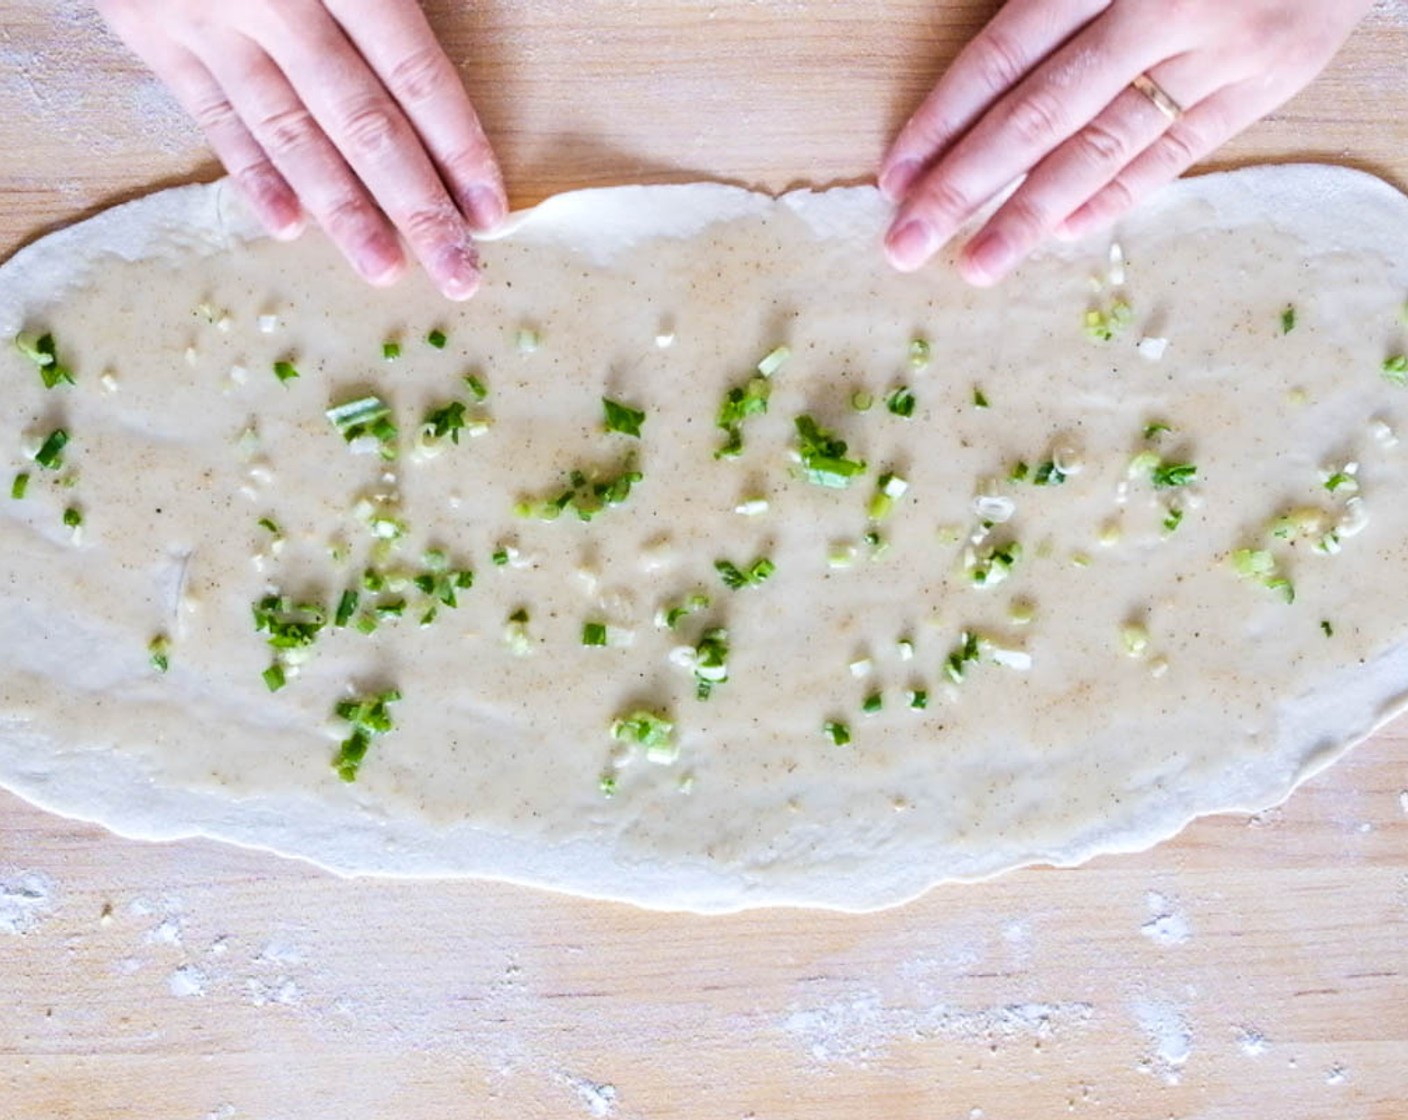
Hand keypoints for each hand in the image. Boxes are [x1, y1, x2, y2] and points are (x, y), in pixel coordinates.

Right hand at [94, 0, 507, 300]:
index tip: (490, 213)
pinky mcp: (152, 32)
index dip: (458, 148)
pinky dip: (251, 173)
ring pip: (288, 132)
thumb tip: (439, 78)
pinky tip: (290, 226)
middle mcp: (275, 2)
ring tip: (386, 270)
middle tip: (457, 273)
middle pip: (361, 121)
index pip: (414, 73)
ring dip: (342, 211)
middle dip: (416, 207)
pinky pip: (210, 115)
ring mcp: (208, 21)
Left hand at [878, 0, 1373, 284]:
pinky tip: (1065, 232)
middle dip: (965, 186)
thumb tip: (980, 85)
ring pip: (1106, 147)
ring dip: (1032, 214)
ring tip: (977, 265)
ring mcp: (1218, 54)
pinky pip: (1178, 152)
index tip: (896, 178)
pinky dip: (1119, 194)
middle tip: (907, 243)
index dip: (945, 120)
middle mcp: (1161, 13)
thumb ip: (1054, 2)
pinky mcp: (1265, 84)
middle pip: (1042, 115)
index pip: (1005, 55)